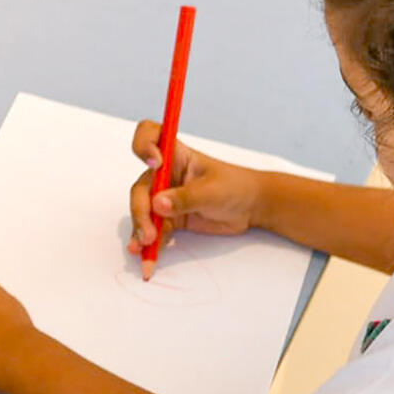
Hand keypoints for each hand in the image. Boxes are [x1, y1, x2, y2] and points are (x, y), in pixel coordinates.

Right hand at [127, 120, 264, 257]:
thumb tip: (157, 205)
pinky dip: (150, 244)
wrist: (253, 208)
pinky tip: (147, 258)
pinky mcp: (170, 217)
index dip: (144, 144)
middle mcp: (164, 174)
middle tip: (148, 233)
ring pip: (143, 212)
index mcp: (176, 155)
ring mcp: (165, 196)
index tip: (154, 163)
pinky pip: (154, 230)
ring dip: (140, 230)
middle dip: (140, 211)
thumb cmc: (236, 187)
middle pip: (141, 187)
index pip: (149, 135)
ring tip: (142, 249)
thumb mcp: (212, 191)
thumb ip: (185, 198)